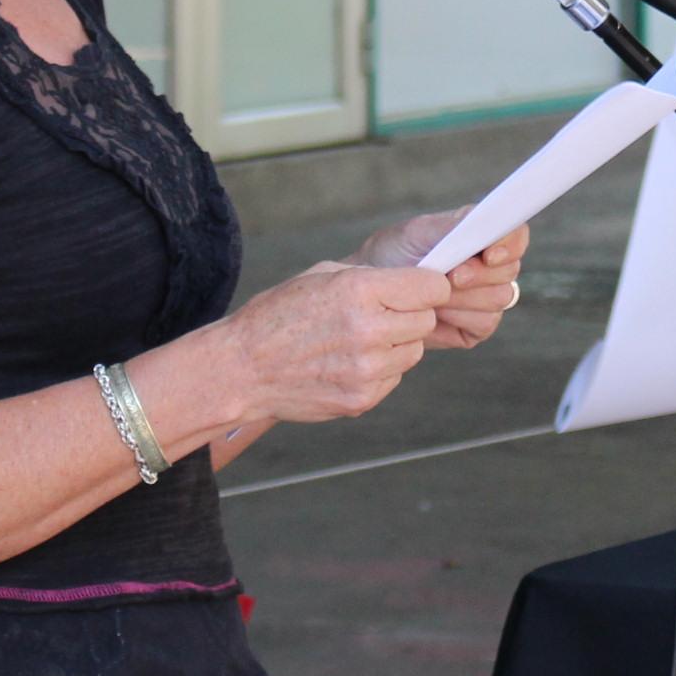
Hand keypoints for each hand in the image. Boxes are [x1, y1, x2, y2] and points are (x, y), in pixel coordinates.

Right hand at [190, 260, 451, 425]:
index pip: (433, 288)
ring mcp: (367, 369)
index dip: (428, 287)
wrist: (242, 368)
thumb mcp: (323, 277)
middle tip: (380, 314)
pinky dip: (380, 370)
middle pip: (427, 320)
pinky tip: (347, 362)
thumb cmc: (278, 316)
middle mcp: (369, 330)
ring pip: (414, 351)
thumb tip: (415, 283)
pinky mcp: (363, 399)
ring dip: (397, 344)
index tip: (417, 289)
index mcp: (360, 290)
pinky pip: (394, 377)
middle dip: (410, 314)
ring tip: (358, 339)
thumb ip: (373, 278)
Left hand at [356, 209, 528, 349]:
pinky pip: (484, 324)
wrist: (369, 294)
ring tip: (433, 294)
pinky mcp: (475, 327)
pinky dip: (459, 318)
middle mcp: (490, 268)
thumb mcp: (418, 232)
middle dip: (479, 275)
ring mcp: (485, 298)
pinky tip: (436, 313)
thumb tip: (481, 221)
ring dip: (464, 297)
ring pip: (499, 299)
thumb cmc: (392, 256)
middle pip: (509, 271)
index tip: (488, 254)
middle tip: (449, 276)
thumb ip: (452, 226)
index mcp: (481, 238)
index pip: (515, 235)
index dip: (509, 244)